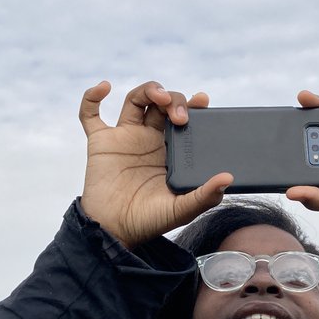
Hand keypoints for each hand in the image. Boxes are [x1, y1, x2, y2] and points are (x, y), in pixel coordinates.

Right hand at [79, 81, 230, 245]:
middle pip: (162, 103)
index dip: (193, 105)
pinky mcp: (100, 142)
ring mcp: (124, 137)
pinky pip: (90, 114)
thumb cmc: (149, 221)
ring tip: (159, 97)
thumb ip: (205, 195)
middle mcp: (149, 138)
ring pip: (135, 99)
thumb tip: (228, 179)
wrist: (115, 231)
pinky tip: (104, 87)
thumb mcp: (182, 210)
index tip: (203, 100)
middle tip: (180, 117)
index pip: (185, 117)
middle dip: (173, 100)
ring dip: (148, 91)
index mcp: (171, 149)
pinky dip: (92, 96)